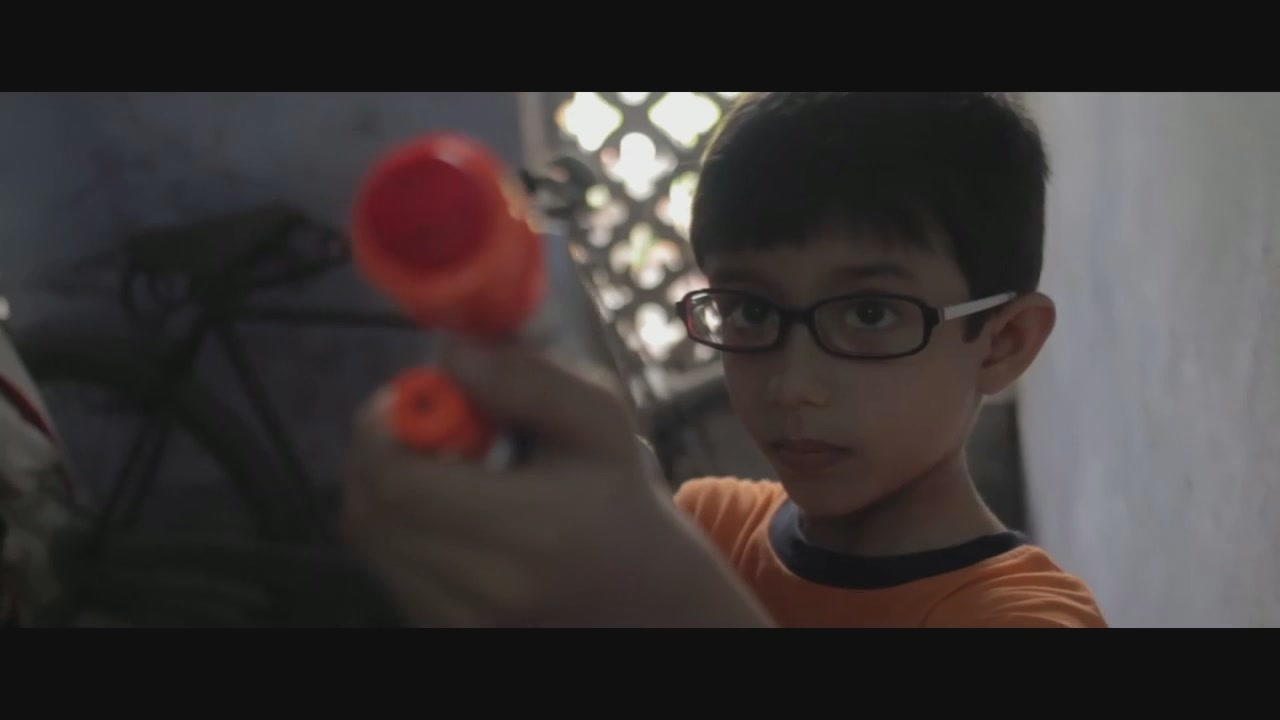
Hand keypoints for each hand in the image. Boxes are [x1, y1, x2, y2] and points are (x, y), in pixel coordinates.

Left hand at [341, 339, 770, 626]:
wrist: (639, 596)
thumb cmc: (616, 498)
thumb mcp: (599, 421)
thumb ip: (530, 379)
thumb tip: (450, 350)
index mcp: (533, 533)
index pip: (399, 481)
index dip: (390, 426)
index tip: (429, 397)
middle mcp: (490, 589)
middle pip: (370, 508)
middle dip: (386, 449)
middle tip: (434, 425)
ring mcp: (460, 622)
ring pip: (369, 536)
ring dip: (389, 485)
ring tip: (451, 470)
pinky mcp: (441, 633)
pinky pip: (385, 563)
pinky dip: (399, 524)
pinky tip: (450, 511)